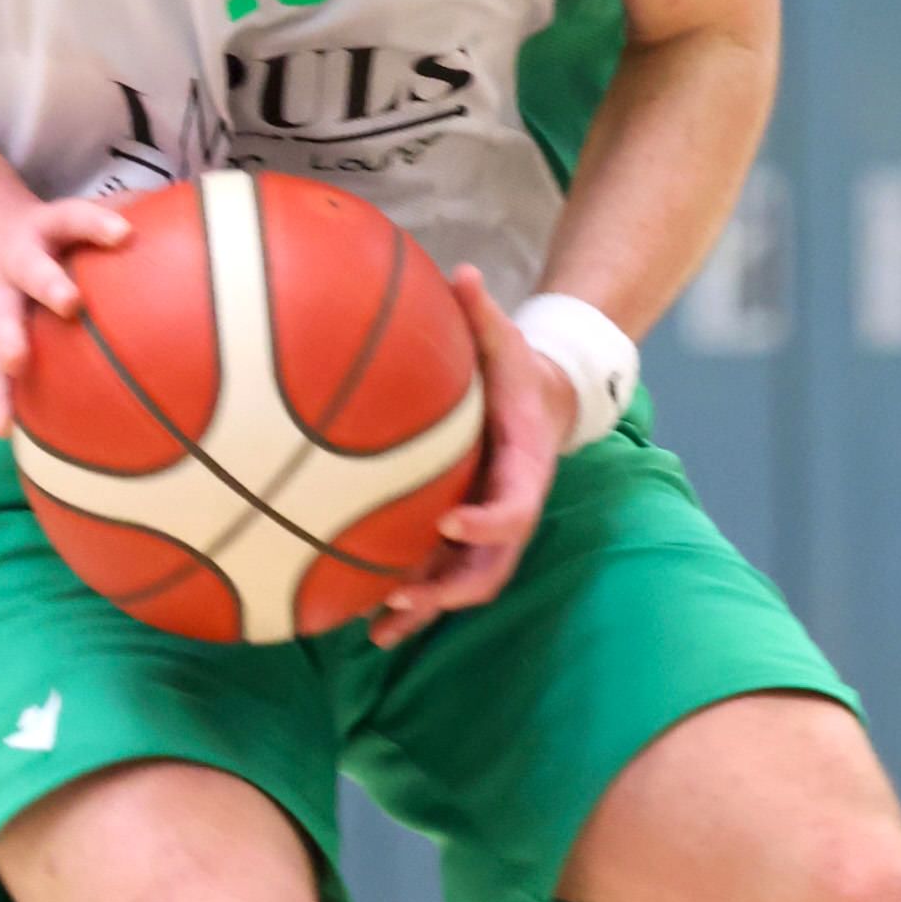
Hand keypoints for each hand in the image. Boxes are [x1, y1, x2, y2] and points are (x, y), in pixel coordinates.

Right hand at [0, 188, 131, 435]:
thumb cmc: (50, 235)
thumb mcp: (73, 217)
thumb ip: (121, 215)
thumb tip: (190, 214)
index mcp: (49, 228)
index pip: (74, 217)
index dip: (97, 225)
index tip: (125, 233)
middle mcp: (18, 259)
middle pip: (33, 269)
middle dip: (50, 285)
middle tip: (70, 303)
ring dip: (10, 341)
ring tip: (18, 365)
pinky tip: (6, 428)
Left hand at [370, 267, 576, 648]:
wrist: (540, 405)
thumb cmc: (514, 371)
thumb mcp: (507, 340)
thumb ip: (485, 314)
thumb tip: (461, 272)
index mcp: (527, 467)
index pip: (516, 506)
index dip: (489, 522)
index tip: (451, 523)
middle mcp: (511, 511)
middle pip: (490, 568)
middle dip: (448, 588)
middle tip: (401, 593)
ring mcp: (487, 534)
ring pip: (463, 587)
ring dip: (424, 610)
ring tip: (377, 629)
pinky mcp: (462, 543)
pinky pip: (438, 580)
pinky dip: (407, 607)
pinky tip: (360, 627)